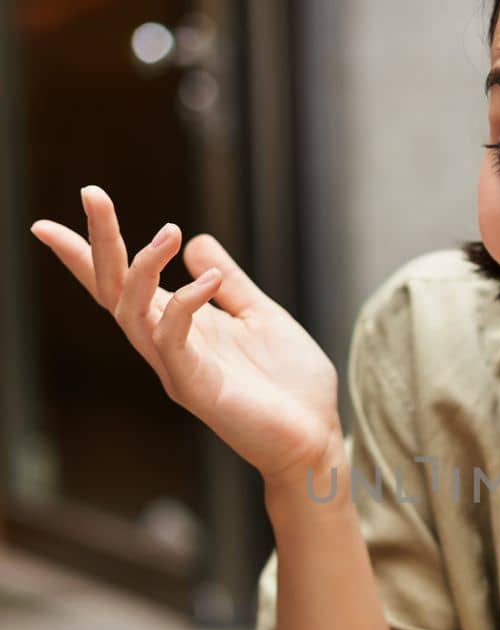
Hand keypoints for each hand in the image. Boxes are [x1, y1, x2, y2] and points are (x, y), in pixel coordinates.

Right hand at [31, 185, 342, 484]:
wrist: (317, 436)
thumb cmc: (289, 384)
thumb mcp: (260, 315)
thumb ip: (229, 282)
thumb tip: (196, 241)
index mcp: (179, 326)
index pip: (120, 285)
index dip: (86, 253)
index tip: (52, 220)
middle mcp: (168, 346)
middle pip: (113, 290)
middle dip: (99, 242)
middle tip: (92, 193)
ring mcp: (177, 369)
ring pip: (131, 312)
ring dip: (143, 266)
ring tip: (169, 231)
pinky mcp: (196, 389)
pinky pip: (172, 342)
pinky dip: (185, 304)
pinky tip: (208, 279)